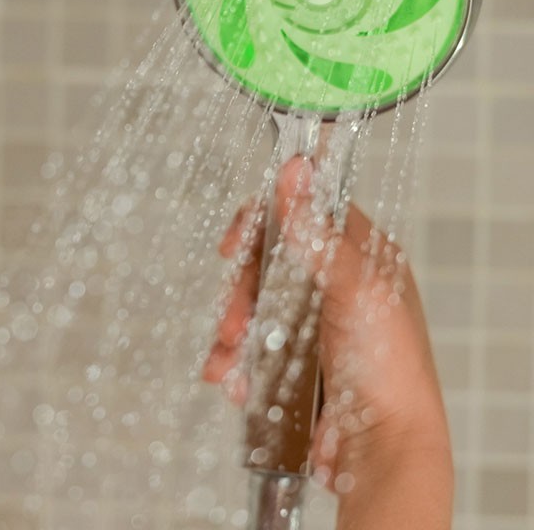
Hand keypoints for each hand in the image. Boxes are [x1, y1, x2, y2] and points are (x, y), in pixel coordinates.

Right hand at [203, 156, 453, 526]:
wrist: (382, 450)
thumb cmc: (391, 370)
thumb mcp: (357, 291)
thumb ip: (320, 235)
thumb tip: (296, 172)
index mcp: (357, 257)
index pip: (303, 214)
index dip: (265, 220)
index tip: (236, 242)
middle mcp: (330, 285)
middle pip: (266, 261)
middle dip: (241, 289)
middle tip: (234, 318)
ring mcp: (308, 323)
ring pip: (250, 304)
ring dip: (232, 328)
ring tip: (230, 357)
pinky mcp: (289, 358)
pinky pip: (247, 344)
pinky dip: (233, 359)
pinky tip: (232, 377)